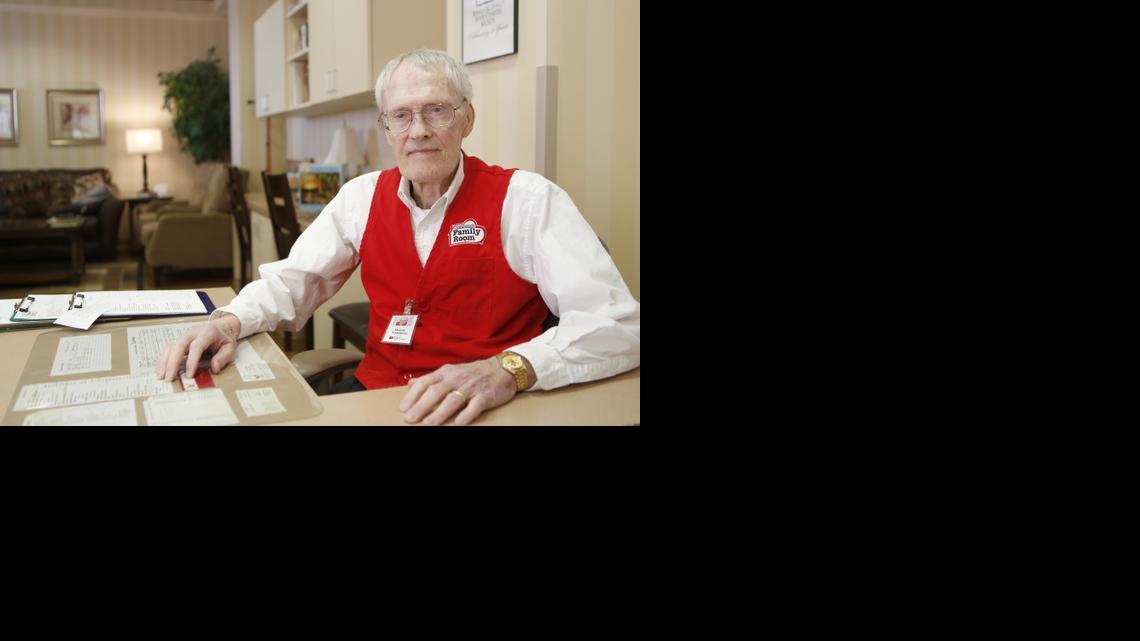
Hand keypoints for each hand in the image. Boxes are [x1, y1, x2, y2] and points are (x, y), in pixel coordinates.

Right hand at [156, 314, 240, 381]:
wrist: (221, 326)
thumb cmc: (225, 338)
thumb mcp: (230, 347)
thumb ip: (223, 357)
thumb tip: (215, 368)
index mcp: (207, 333)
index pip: (196, 346)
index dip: (192, 361)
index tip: (189, 375)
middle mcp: (193, 333)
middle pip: (179, 345)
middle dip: (172, 363)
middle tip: (169, 378)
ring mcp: (185, 336)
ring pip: (171, 346)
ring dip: (164, 361)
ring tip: (161, 376)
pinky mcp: (180, 340)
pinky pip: (169, 348)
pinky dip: (163, 359)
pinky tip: (161, 369)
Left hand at [400, 356, 524, 425]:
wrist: (503, 369)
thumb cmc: (473, 373)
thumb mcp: (450, 371)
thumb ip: (431, 378)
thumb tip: (411, 383)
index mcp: (446, 373)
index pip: (425, 382)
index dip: (413, 395)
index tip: (403, 408)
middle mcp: (457, 378)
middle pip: (436, 391)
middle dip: (422, 406)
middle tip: (411, 418)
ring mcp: (472, 387)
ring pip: (453, 399)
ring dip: (440, 412)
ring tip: (429, 423)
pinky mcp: (485, 395)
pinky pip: (475, 406)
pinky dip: (466, 414)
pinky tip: (458, 423)